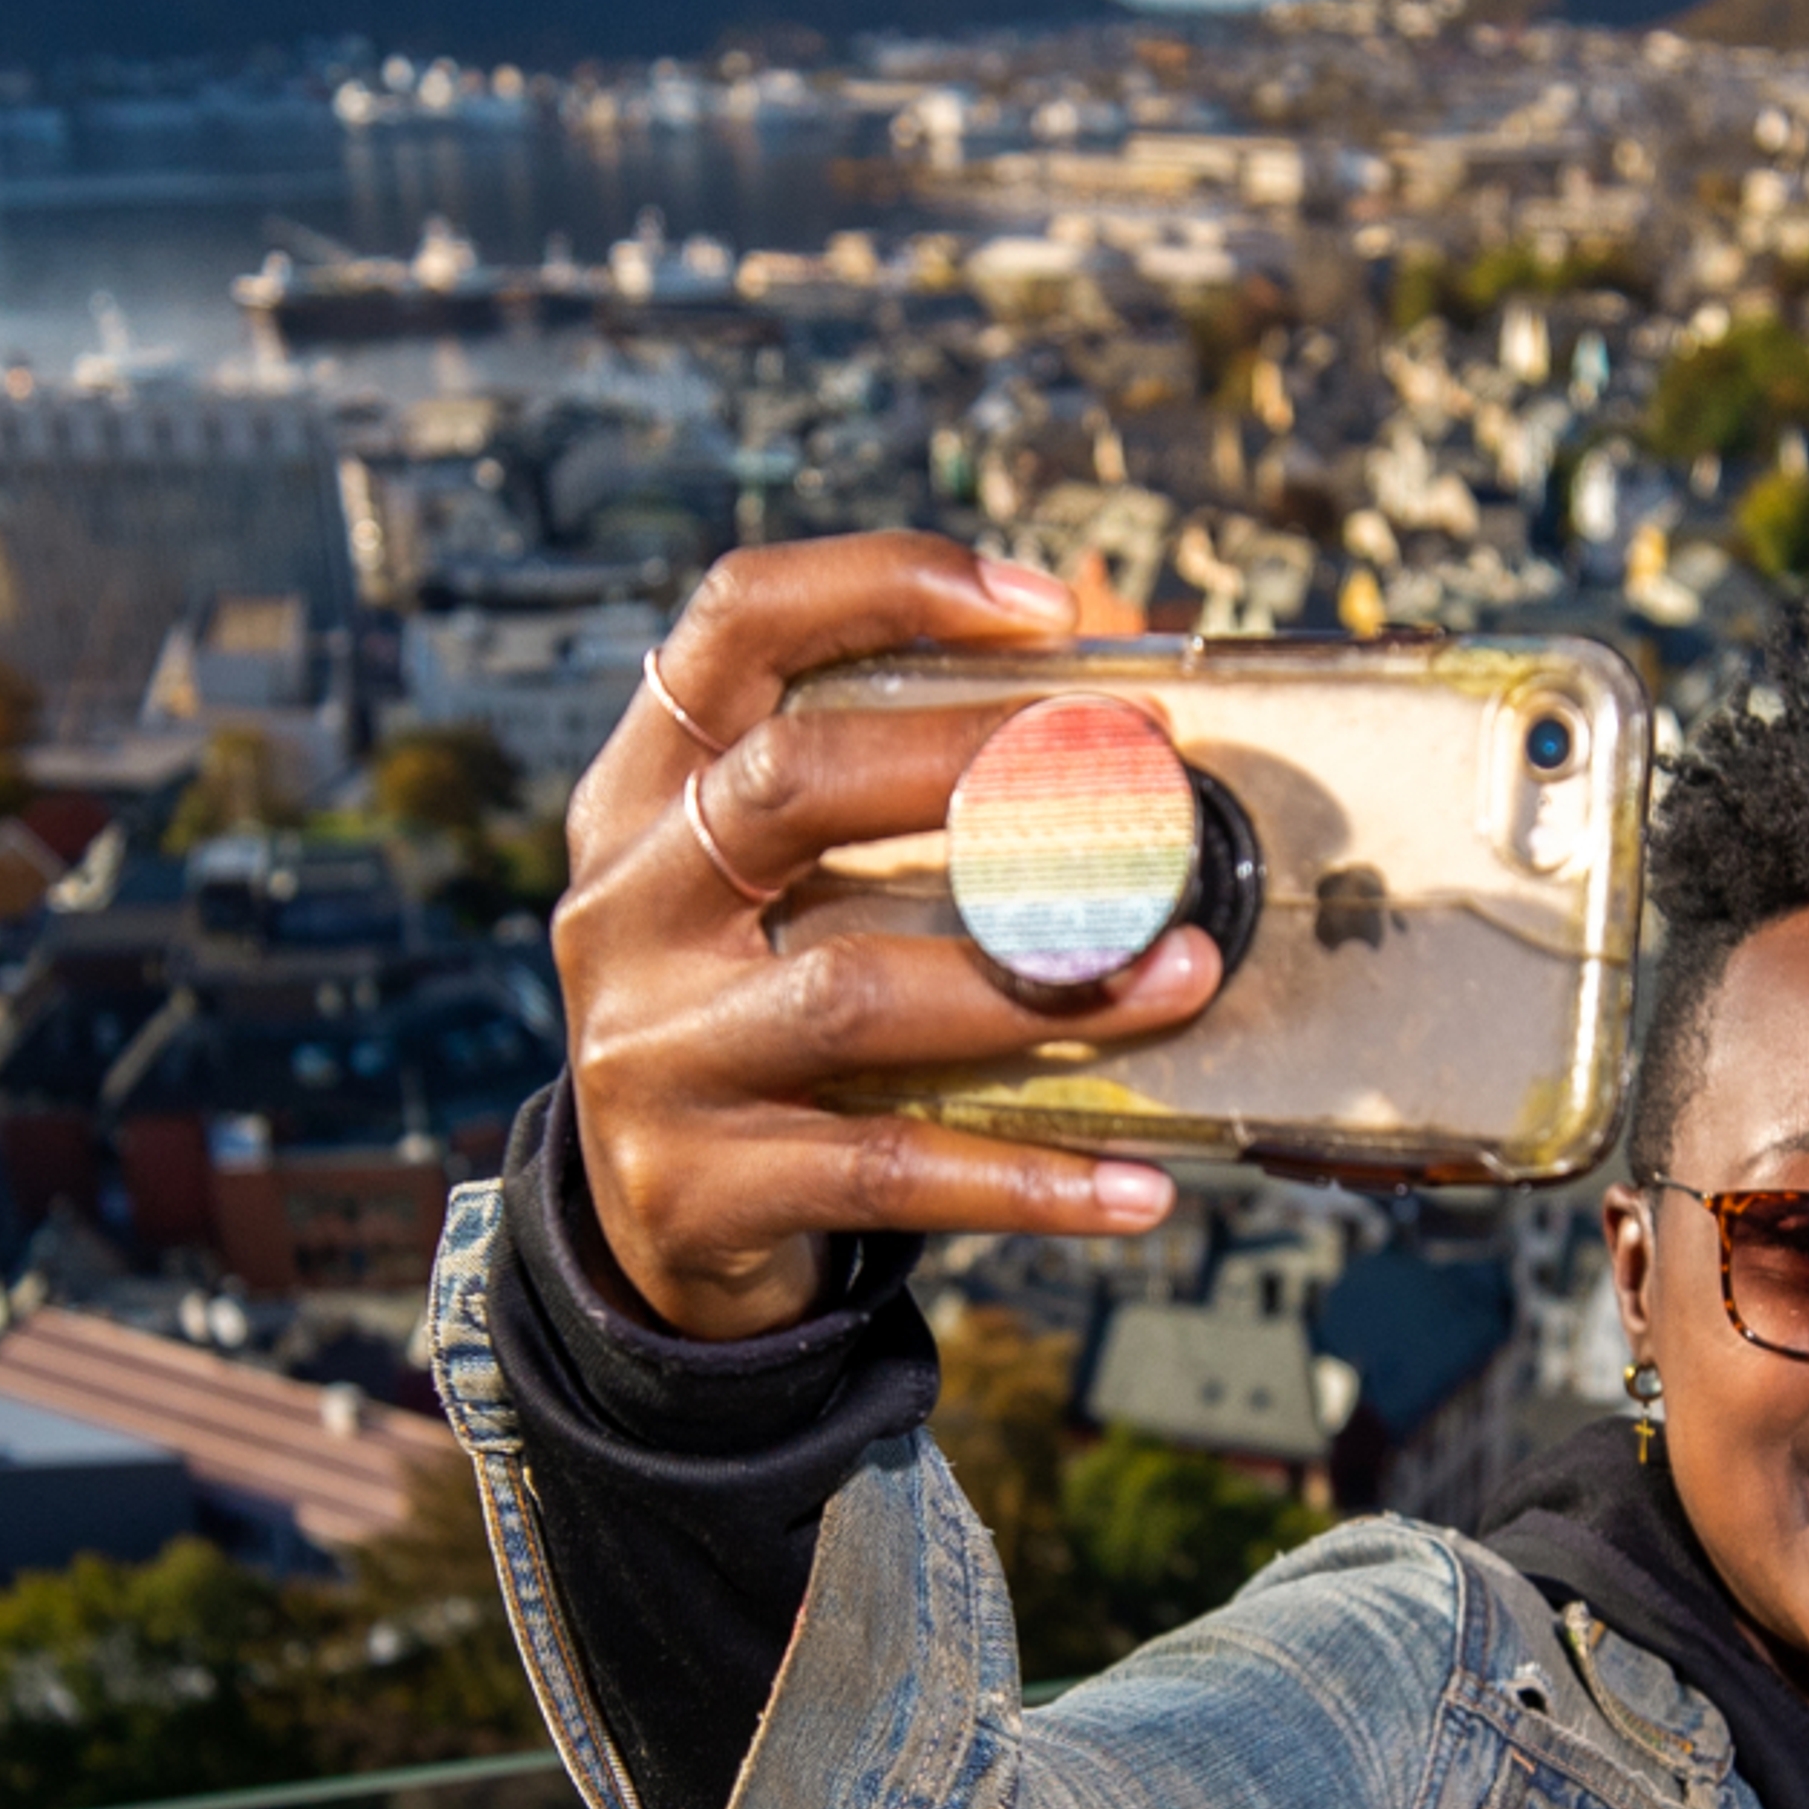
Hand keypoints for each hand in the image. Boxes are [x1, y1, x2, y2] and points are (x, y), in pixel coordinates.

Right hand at [554, 533, 1215, 1340]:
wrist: (667, 1225)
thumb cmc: (773, 1018)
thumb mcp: (791, 890)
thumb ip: (898, 801)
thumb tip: (1117, 721)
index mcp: (648, 795)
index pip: (735, 625)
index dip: (882, 583)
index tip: (1046, 610)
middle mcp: (625, 905)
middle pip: (789, 784)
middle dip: (975, 765)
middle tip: (1141, 778)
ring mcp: (648, 1048)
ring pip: (852, 991)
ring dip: (1038, 984)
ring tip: (1184, 972)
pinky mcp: (698, 1183)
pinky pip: (887, 1169)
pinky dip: (1027, 1178)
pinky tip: (1138, 1187)